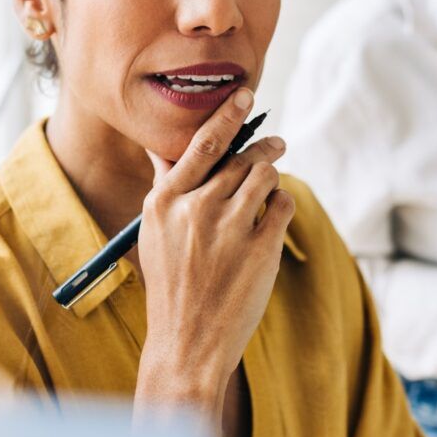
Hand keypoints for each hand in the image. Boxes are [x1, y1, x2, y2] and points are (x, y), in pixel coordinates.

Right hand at [135, 88, 294, 416]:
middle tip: (276, 142)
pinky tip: (274, 211)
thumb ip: (165, 187)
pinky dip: (281, 202)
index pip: (202, 142)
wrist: (186, 342)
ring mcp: (229, 228)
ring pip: (265, 175)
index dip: (227, 114)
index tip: (245, 95)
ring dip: (274, 169)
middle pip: (241, 157)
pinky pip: (282, 204)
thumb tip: (162, 148)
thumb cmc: (170, 284)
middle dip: (263, 146)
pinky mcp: (261, 249)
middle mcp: (196, 209)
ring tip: (276, 171)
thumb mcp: (154, 232)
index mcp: (165, 201)